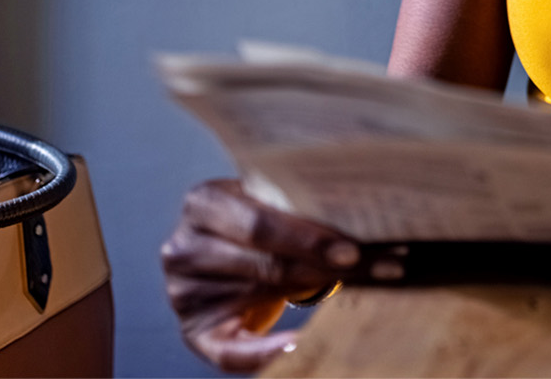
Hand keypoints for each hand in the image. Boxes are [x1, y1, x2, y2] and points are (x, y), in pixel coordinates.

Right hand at [160, 178, 360, 371]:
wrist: (223, 248)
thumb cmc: (254, 219)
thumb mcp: (264, 198)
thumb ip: (295, 202)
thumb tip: (361, 214)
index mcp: (203, 203)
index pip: (260, 223)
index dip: (308, 238)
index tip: (352, 249)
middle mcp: (184, 248)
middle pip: (263, 262)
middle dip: (320, 266)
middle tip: (367, 270)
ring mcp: (183, 293)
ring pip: (258, 296)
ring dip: (312, 292)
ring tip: (359, 288)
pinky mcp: (193, 332)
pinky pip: (228, 352)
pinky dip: (264, 352)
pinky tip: (296, 344)